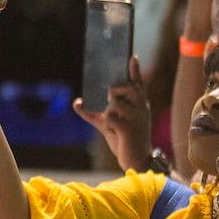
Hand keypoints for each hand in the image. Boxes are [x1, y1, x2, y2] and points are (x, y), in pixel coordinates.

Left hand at [73, 54, 150, 170]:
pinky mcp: (131, 128)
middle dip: (112, 93)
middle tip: (111, 105)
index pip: (137, 82)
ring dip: (109, 116)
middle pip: (122, 88)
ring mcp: (138, 117)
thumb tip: (76, 102)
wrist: (137, 162)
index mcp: (138, 103)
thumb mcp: (108, 124)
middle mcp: (141, 107)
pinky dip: (108, 125)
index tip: (132, 57)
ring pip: (113, 104)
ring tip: (117, 128)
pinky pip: (110, 118)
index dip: (134, 70)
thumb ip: (93, 112)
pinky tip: (117, 133)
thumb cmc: (124, 140)